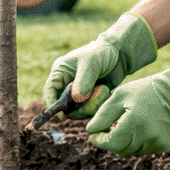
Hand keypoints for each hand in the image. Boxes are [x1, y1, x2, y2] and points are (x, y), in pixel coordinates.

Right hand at [42, 14, 156, 118]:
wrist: (119, 55)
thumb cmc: (100, 53)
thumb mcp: (91, 63)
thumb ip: (83, 80)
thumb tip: (76, 98)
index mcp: (60, 72)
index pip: (50, 91)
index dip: (52, 104)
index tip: (61, 116)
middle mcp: (66, 84)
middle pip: (64, 105)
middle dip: (78, 107)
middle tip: (92, 100)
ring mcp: (78, 93)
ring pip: (78, 110)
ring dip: (91, 104)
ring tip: (103, 90)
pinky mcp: (89, 99)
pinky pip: (90, 110)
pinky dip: (98, 104)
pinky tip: (106, 91)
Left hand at [86, 59, 169, 155]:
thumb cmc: (145, 90)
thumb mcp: (121, 95)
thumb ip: (103, 114)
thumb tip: (90, 131)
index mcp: (134, 122)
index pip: (111, 142)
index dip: (100, 141)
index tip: (93, 136)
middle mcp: (147, 136)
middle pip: (120, 149)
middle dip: (110, 141)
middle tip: (105, 131)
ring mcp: (157, 142)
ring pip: (131, 150)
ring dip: (123, 142)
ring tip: (123, 126)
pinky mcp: (163, 145)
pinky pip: (143, 149)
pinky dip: (136, 142)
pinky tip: (137, 128)